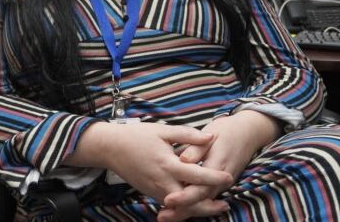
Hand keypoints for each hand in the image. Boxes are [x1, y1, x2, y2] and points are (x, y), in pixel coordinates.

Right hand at [65, 121, 232, 209]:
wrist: (111, 148)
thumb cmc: (137, 136)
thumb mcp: (163, 130)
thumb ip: (188, 135)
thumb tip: (210, 138)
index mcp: (167, 164)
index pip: (195, 175)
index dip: (214, 177)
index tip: (228, 177)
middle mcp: (162, 182)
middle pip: (189, 201)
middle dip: (207, 206)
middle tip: (225, 205)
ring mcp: (155, 190)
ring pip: (180, 206)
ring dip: (197, 209)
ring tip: (215, 207)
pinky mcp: (150, 193)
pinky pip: (170, 204)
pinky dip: (184, 207)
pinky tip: (195, 203)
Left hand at [158, 110, 279, 221]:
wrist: (248, 133)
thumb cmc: (226, 132)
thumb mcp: (211, 135)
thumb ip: (196, 148)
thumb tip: (183, 159)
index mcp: (217, 167)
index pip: (200, 188)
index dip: (184, 196)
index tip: (168, 200)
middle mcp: (220, 181)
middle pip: (200, 201)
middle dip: (181, 210)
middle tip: (162, 216)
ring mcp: (221, 184)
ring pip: (202, 202)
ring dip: (184, 210)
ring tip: (165, 216)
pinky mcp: (218, 184)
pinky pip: (205, 198)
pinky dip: (191, 204)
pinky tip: (177, 208)